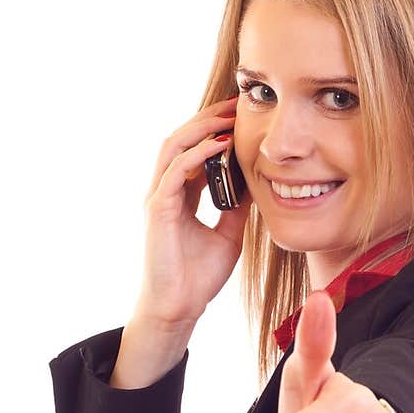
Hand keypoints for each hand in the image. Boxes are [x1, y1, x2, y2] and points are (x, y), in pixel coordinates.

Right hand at [136, 96, 252, 326]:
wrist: (179, 308)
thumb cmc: (198, 277)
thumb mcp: (229, 234)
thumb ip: (236, 208)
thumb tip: (256, 184)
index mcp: (179, 196)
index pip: (193, 150)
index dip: (214, 130)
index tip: (241, 116)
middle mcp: (165, 191)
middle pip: (181, 140)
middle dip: (208, 118)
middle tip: (237, 104)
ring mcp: (158, 199)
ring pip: (173, 147)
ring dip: (201, 128)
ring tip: (228, 116)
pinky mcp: (158, 211)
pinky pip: (176, 172)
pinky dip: (198, 155)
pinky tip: (221, 146)